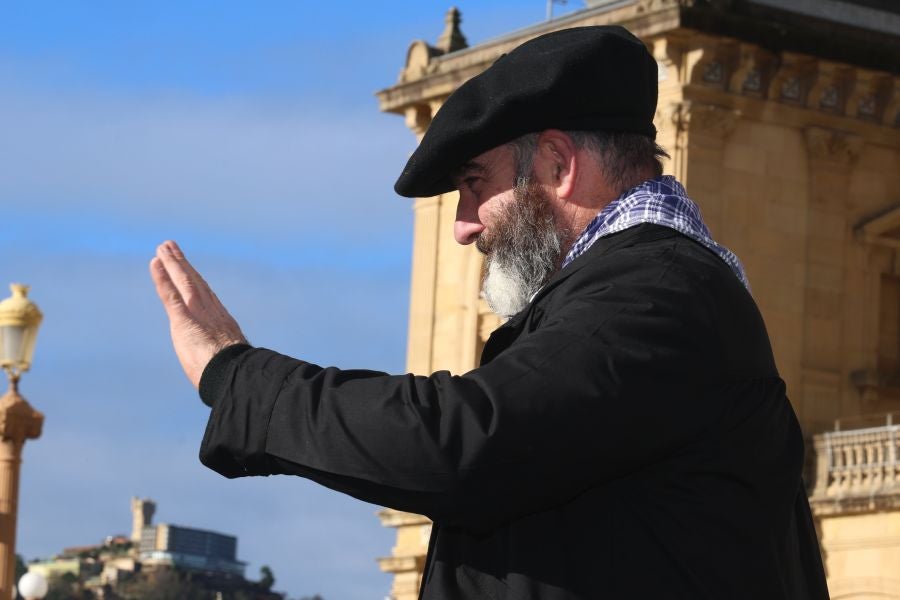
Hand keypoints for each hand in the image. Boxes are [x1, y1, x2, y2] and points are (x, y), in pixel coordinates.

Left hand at [150, 240, 247, 388]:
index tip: (190, 270)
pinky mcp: (184, 320)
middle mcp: (212, 314)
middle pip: (196, 284)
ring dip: (173, 264)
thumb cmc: (234, 378)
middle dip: (183, 265)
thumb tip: (226, 374)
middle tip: (172, 248)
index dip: (198, 282)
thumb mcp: (230, 366)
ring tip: (163, 248)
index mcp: (223, 325)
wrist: (234, 377)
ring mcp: (199, 315)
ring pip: (184, 283)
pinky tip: (156, 263)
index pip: (208, 298)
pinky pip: (171, 295)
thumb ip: (225, 361)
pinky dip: (163, 278)